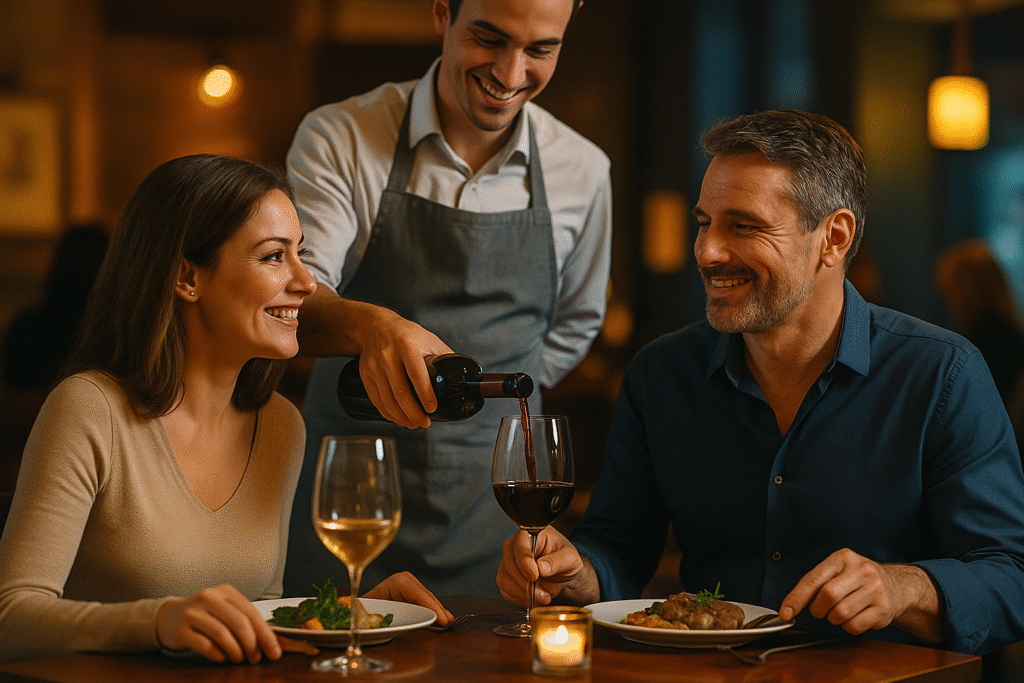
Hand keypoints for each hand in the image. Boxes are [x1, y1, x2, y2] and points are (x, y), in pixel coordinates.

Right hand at [155, 584, 281, 663]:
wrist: (168, 617)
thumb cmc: (205, 616)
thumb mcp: (225, 611)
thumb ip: (246, 622)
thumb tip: (273, 643)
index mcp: (226, 591)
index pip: (251, 613)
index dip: (265, 635)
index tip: (275, 652)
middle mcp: (209, 598)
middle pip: (239, 623)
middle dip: (252, 644)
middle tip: (255, 659)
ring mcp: (193, 613)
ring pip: (222, 634)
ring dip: (235, 651)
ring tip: (239, 659)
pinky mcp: (180, 629)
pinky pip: (205, 645)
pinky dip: (218, 655)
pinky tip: (222, 658)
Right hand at [357, 308, 452, 428]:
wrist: (376, 326)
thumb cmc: (406, 334)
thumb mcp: (429, 339)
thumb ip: (444, 356)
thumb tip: (462, 376)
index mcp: (407, 345)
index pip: (417, 374)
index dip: (425, 395)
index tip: (432, 408)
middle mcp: (388, 355)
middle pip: (400, 392)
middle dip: (414, 413)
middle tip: (424, 422)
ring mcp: (374, 366)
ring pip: (387, 399)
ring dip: (401, 417)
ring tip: (413, 423)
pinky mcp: (365, 374)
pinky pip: (376, 399)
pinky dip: (387, 413)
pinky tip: (397, 418)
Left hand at [362, 571, 454, 625]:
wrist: (363, 606)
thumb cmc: (364, 607)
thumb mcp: (368, 608)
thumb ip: (372, 612)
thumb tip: (375, 615)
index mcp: (396, 581)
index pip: (417, 593)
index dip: (430, 605)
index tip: (440, 618)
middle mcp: (405, 580)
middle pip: (425, 595)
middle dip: (437, 608)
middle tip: (448, 622)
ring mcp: (411, 585)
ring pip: (428, 598)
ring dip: (438, 610)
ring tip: (448, 621)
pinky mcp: (414, 592)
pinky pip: (426, 601)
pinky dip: (434, 610)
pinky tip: (443, 617)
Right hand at [496, 528, 597, 606]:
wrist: (561, 571)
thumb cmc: (564, 558)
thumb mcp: (569, 558)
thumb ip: (557, 561)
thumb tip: (541, 568)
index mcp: (529, 534)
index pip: (520, 546)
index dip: (525, 563)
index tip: (534, 576)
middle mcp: (513, 546)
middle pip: (510, 565)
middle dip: (527, 584)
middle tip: (544, 595)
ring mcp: (506, 562)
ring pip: (506, 581)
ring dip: (525, 594)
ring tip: (544, 597)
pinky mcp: (505, 578)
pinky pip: (506, 591)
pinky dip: (520, 598)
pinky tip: (534, 598)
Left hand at [779, 548, 941, 641]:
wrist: (898, 586)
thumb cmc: (858, 579)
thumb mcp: (838, 570)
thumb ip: (815, 583)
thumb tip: (790, 607)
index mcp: (843, 558)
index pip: (813, 579)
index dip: (796, 598)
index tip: (786, 613)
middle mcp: (861, 570)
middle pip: (827, 596)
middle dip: (818, 609)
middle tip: (821, 610)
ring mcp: (875, 590)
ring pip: (840, 614)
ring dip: (834, 619)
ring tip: (841, 610)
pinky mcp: (884, 609)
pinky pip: (855, 626)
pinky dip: (848, 626)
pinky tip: (855, 616)